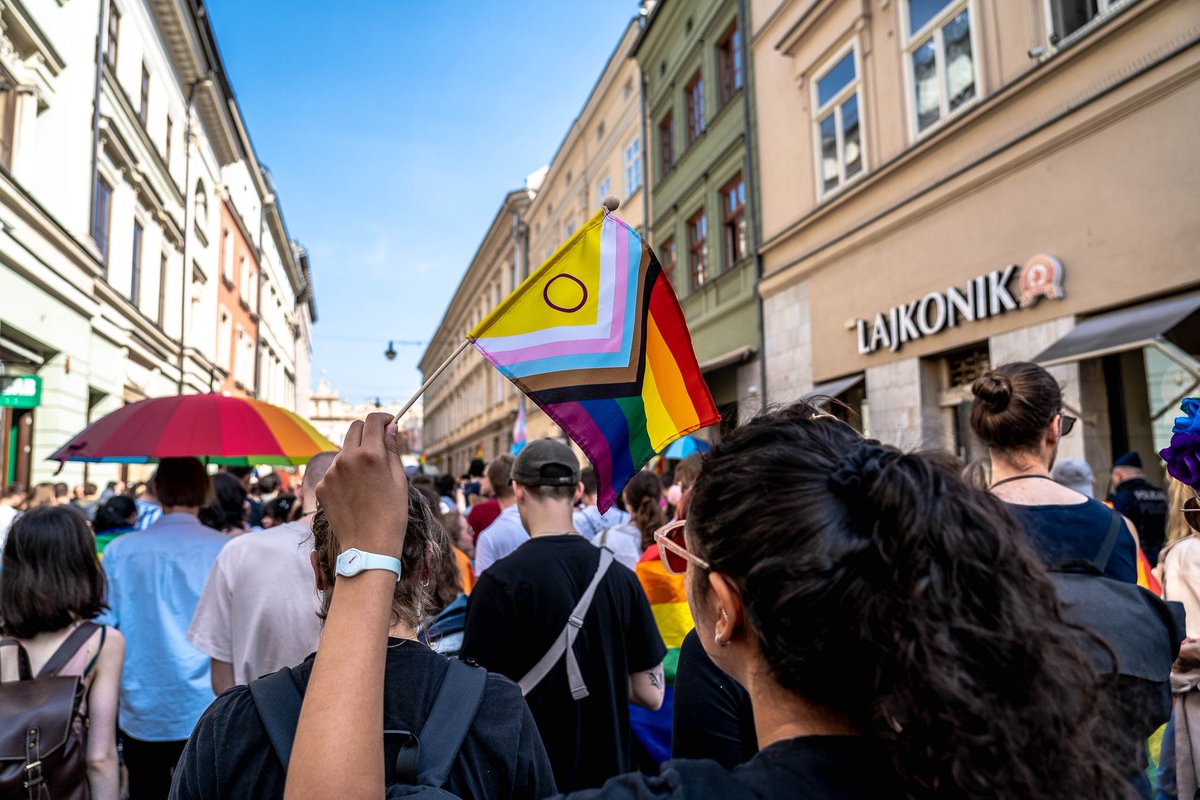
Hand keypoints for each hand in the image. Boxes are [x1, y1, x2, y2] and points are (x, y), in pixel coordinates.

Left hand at [315, 413, 408, 559]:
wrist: (368, 547)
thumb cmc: (391, 514)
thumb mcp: (399, 479)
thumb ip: (392, 449)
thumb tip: (391, 428)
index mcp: (370, 454)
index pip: (372, 421)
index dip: (383, 419)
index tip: (390, 423)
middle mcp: (346, 459)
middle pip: (354, 428)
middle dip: (367, 431)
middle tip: (379, 445)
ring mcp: (330, 473)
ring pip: (344, 451)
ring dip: (355, 455)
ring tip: (367, 481)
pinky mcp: (321, 486)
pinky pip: (334, 471)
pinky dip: (344, 475)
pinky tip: (354, 494)